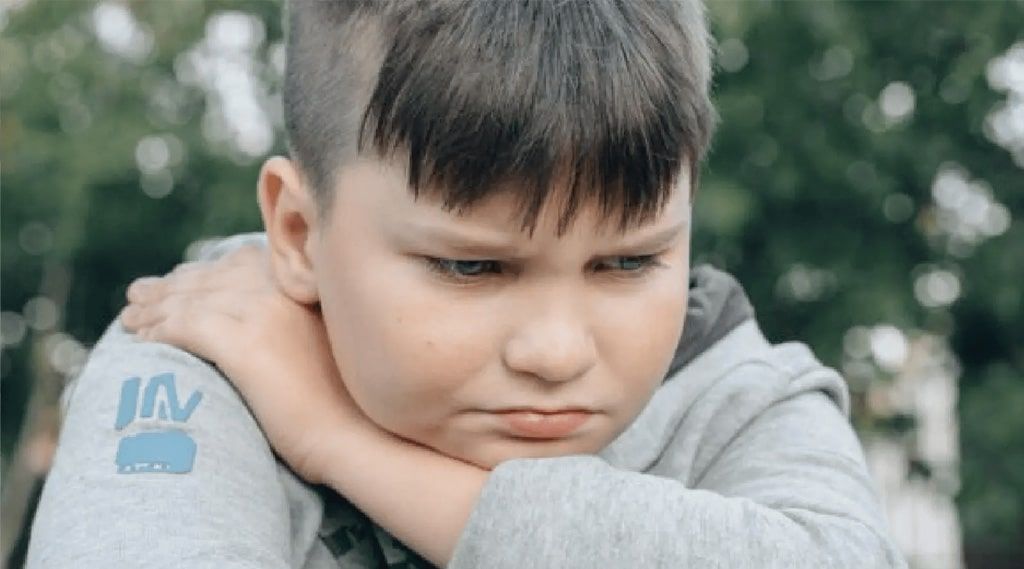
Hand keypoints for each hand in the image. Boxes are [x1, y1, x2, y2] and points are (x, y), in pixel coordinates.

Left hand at [119, 245, 369, 483]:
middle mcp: (282, 291)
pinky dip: (158, 334)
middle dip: (169, 286)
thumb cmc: (345, 403)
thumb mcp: (325, 344)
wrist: (356, 436)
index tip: (175, 280)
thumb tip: (259, 323)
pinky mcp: (245, 345)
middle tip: (137, 295)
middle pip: (210, 278)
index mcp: (303, 286)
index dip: (203, 271)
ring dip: (154, 310)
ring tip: (129, 319)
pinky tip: (141, 344)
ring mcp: (264, 315)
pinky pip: (185, 329)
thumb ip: (294, 321)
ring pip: (192, 301)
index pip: (241, 263)